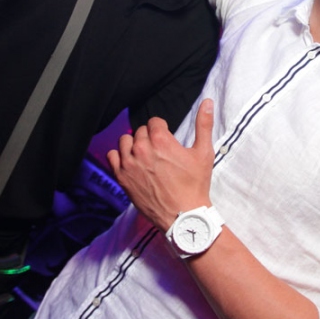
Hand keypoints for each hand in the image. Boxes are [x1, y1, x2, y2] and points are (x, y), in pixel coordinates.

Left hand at [108, 99, 215, 230]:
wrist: (183, 215)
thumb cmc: (195, 184)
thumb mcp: (204, 153)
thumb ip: (204, 124)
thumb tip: (207, 102)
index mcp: (160, 139)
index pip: (154, 121)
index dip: (162, 129)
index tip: (167, 140)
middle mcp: (142, 148)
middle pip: (141, 131)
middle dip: (150, 138)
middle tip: (160, 152)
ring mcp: (129, 163)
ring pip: (125, 140)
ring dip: (134, 145)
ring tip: (145, 156)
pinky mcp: (122, 177)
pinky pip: (112, 156)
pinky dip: (119, 157)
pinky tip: (130, 162)